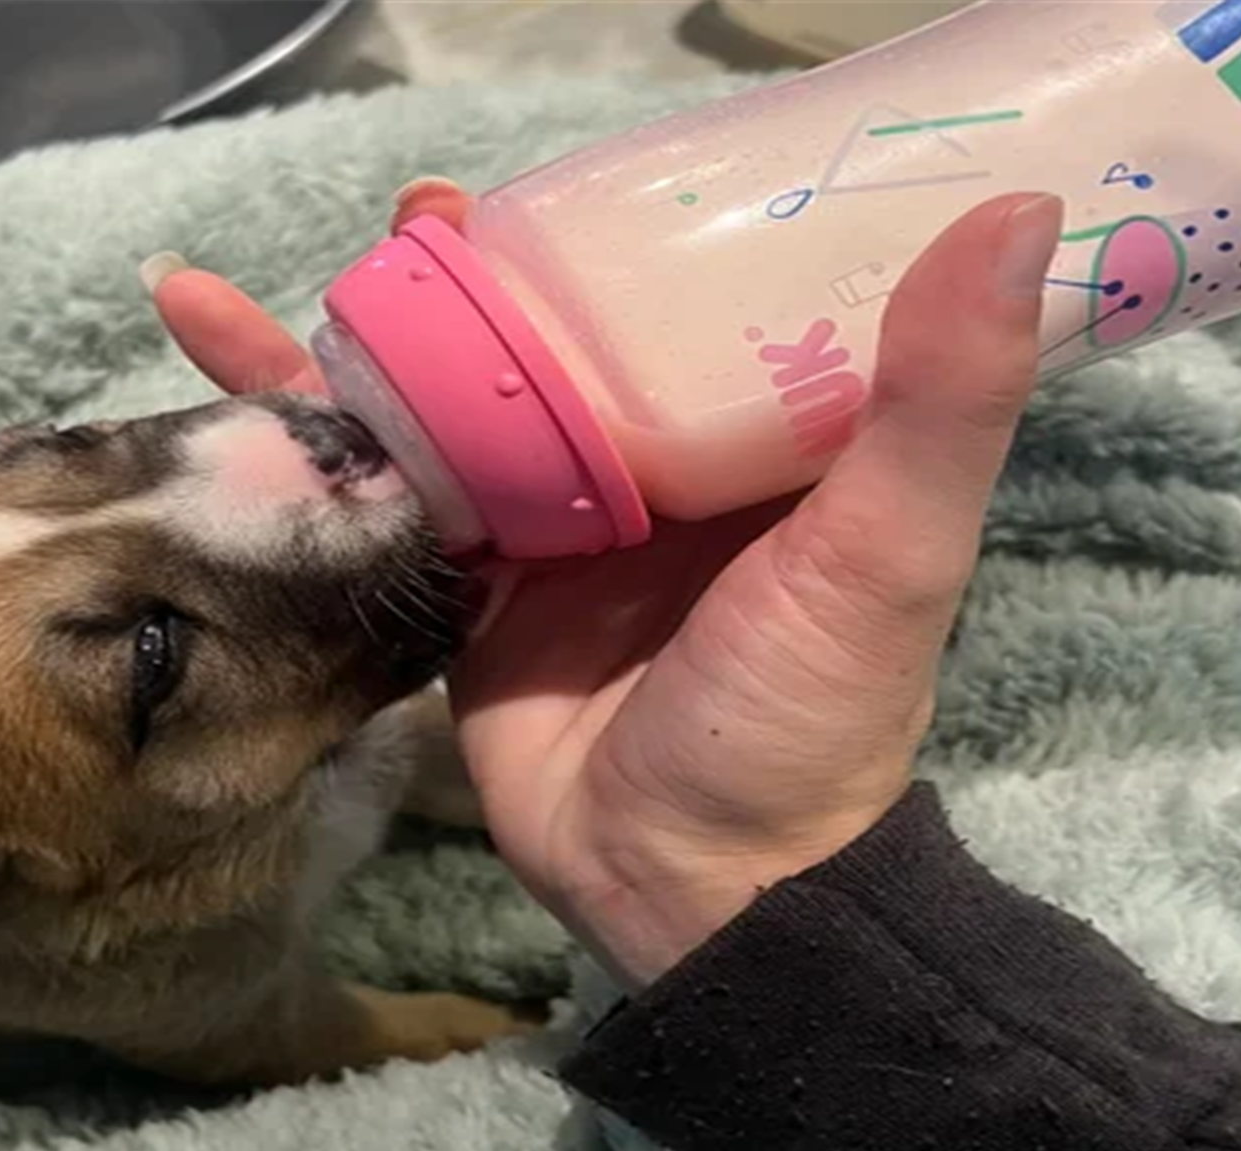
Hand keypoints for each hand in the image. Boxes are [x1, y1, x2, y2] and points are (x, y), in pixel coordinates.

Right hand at [148, 182, 1058, 988]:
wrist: (688, 889)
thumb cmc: (805, 723)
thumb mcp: (889, 555)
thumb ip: (940, 403)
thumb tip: (1022, 209)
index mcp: (749, 443)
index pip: (686, 302)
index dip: (634, 230)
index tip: (585, 171)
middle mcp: (647, 470)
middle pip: (548, 339)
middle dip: (480, 273)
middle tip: (426, 218)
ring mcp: (548, 531)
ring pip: (451, 403)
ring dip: (377, 334)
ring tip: (331, 271)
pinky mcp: (465, 591)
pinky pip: (382, 496)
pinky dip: (305, 439)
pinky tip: (218, 363)